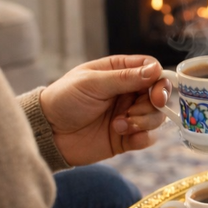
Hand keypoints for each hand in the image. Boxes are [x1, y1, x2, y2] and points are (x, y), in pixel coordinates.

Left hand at [38, 55, 171, 166]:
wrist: (48, 133)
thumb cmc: (64, 100)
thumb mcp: (92, 83)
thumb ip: (125, 77)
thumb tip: (156, 70)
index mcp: (120, 72)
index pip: (152, 69)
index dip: (159, 80)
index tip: (156, 93)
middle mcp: (129, 92)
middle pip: (160, 94)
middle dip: (152, 104)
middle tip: (133, 111)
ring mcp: (130, 115)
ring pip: (157, 117)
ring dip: (143, 121)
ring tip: (119, 124)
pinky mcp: (127, 137)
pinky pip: (149, 137)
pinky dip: (142, 137)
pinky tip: (121, 134)